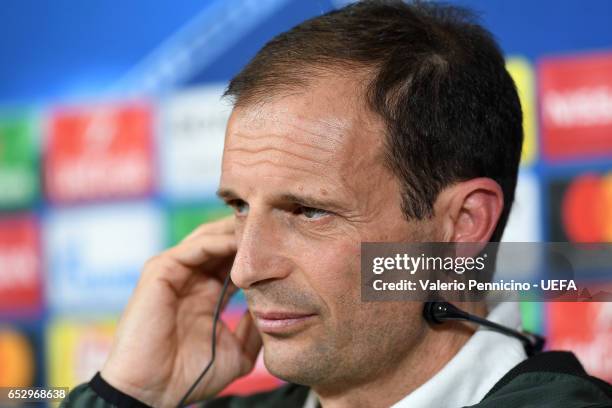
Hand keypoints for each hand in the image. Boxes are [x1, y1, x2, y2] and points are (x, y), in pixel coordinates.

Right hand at [101, 216, 261, 406]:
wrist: (152, 392)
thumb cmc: (190, 376)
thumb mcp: (236, 351)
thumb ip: (255, 328)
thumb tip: (279, 307)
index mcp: (208, 292)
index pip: (236, 261)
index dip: (260, 254)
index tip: (290, 248)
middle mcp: (191, 277)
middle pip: (223, 243)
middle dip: (249, 235)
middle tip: (280, 227)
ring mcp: (175, 271)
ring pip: (209, 238)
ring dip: (236, 233)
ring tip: (264, 229)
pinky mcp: (160, 270)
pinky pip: (195, 247)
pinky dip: (219, 241)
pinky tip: (241, 243)